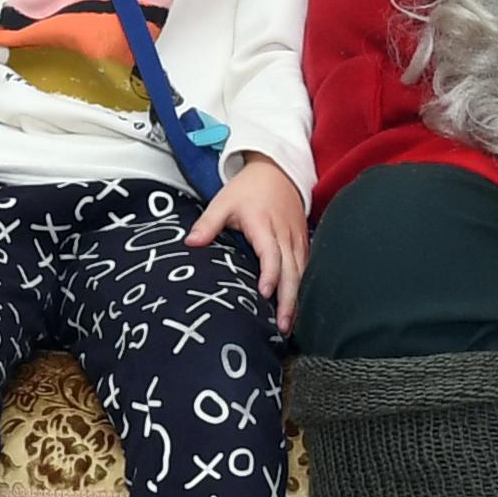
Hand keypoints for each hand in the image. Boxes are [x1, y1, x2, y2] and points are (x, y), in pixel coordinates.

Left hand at [186, 153, 310, 325]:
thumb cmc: (248, 189)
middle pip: (292, 270)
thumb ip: (207, 223)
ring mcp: (297, 239)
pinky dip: (303, 288)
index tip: (264, 293)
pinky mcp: (303, 242)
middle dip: (288, 299)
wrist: (277, 170)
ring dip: (297, 299)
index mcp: (263, 224)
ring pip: (302, 273)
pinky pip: (306, 267)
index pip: (271, 253)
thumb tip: (190, 243)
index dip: (270, 274)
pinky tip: (297, 306)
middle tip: (283, 325)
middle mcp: (284, 234)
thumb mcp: (222, 202)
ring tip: (289, 324)